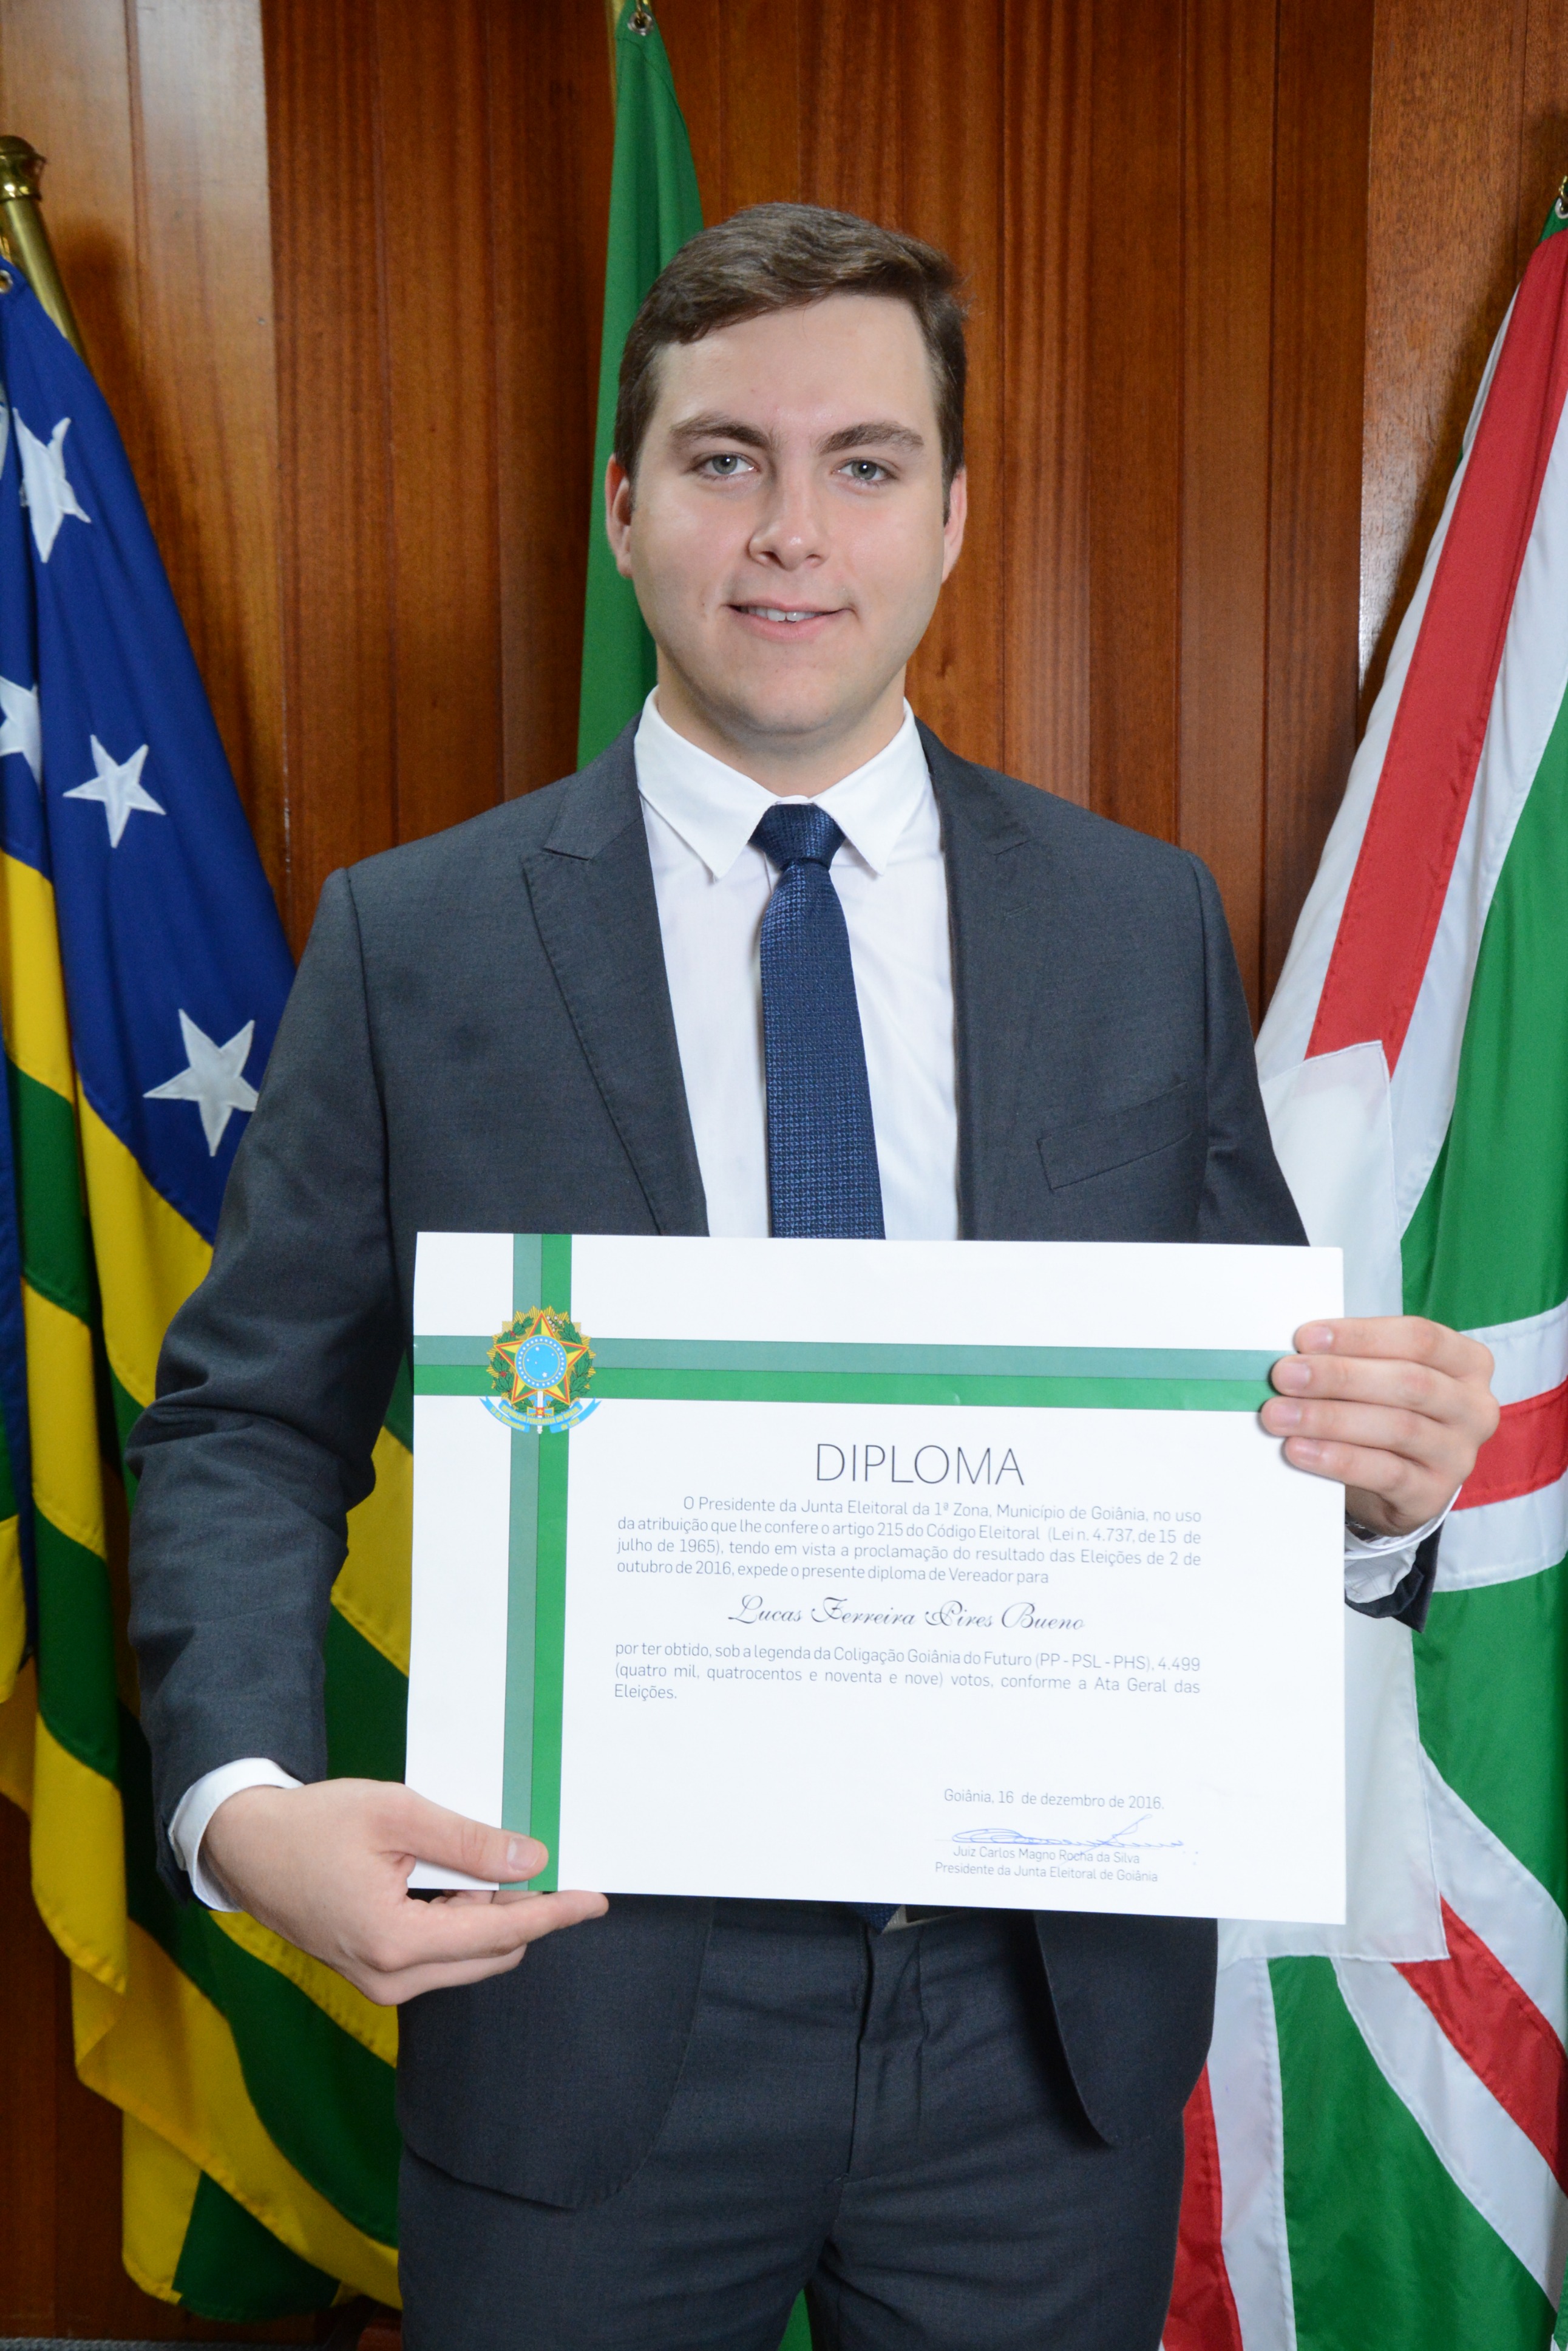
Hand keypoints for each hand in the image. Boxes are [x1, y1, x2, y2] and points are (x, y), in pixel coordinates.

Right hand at [201, 1778, 606, 2003]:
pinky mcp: (372, 1972)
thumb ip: (467, 1841)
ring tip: (470, 1857)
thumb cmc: (314, 1824)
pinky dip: (459, 1920)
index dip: (554, 1913)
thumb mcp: (397, 1813)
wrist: (246, 1846)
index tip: (595, 1900)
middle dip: (518, 1908)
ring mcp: (378, 1982)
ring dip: (486, 1913)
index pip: (500, 1934)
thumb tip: (529, 1858)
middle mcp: (389, 1977)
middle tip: (524, 1853)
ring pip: (468, 1956)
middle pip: (490, 1953)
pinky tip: (448, 1878)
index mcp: (395, 1942)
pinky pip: (440, 1954)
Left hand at [1261, 1316, 1498, 1538]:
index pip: (1419, 1338)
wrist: (1394, 1484)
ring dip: (1328, 1418)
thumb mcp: (1380, 1377)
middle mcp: (1473, 1407)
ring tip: (1278, 1414)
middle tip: (1283, 1375)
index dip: (1360, 1336)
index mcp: (1467, 1363)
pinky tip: (1299, 1450)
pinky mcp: (1434, 1494)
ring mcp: (1458, 1454)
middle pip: (1409, 1383)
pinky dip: (1337, 1459)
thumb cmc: (1384, 1411)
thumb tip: (1296, 1353)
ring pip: (1396, 1428)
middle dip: (1339, 1377)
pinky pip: (1385, 1473)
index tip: (1305, 1338)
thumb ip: (1353, 1359)